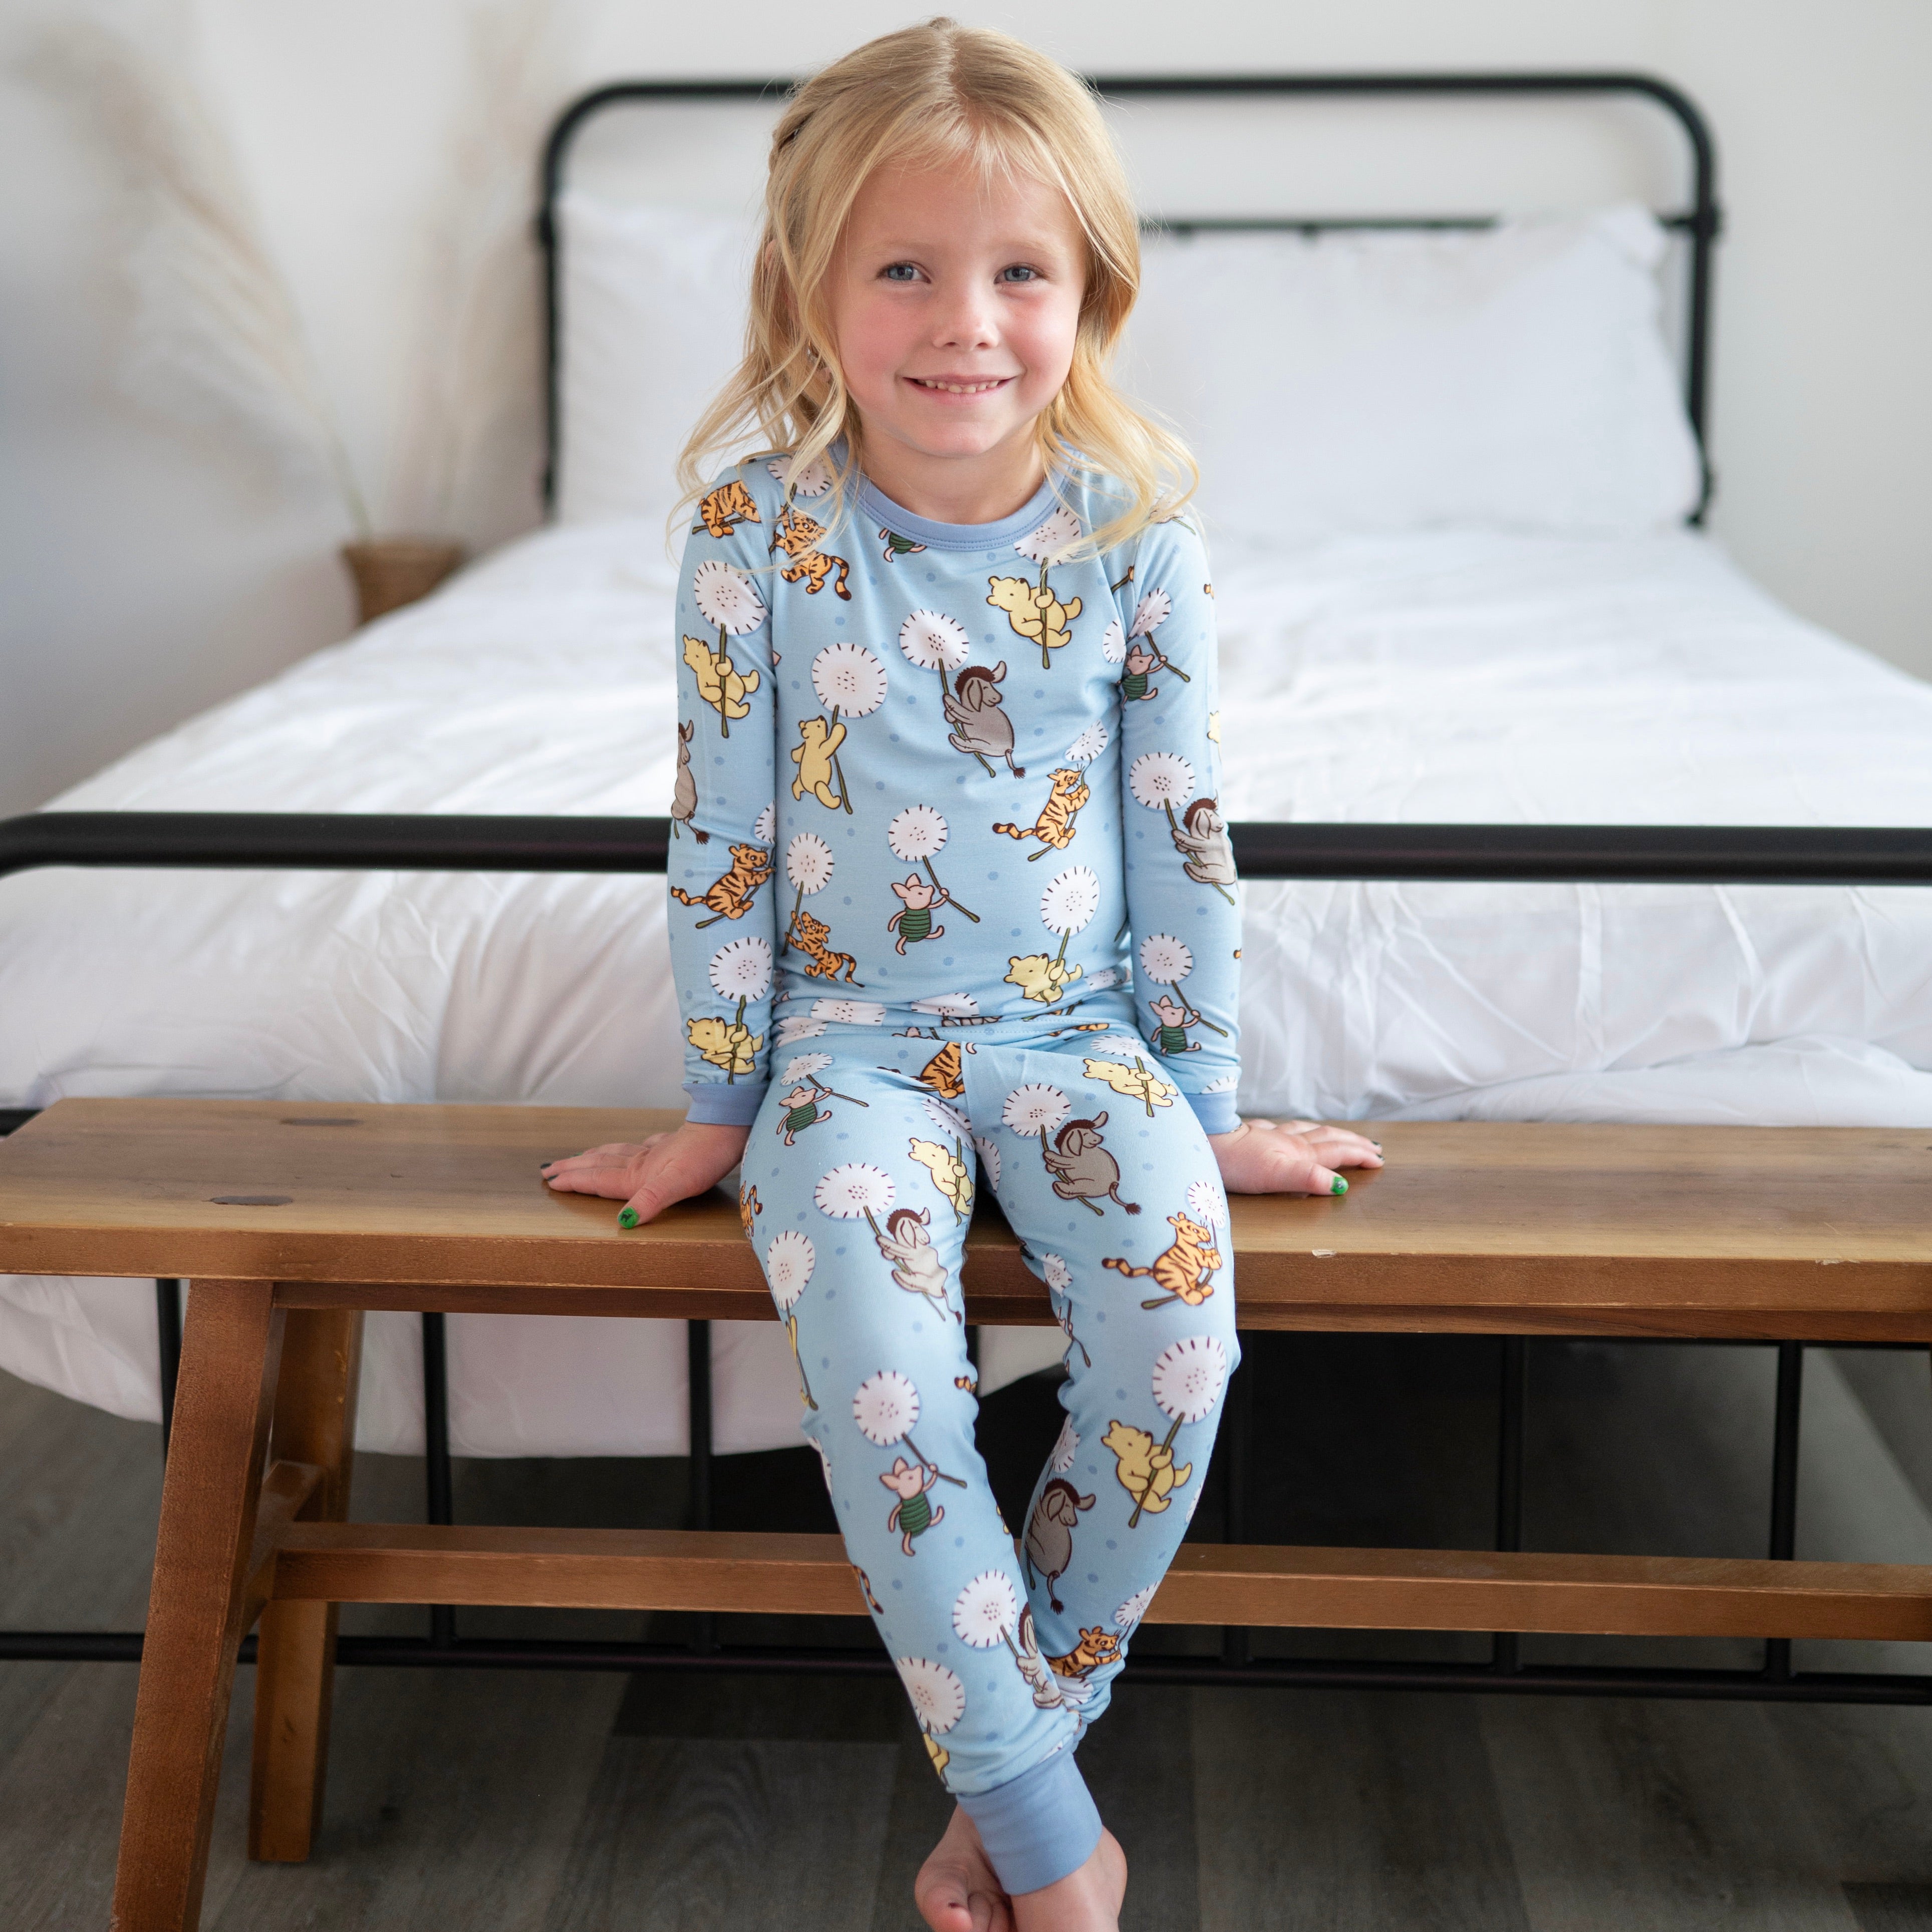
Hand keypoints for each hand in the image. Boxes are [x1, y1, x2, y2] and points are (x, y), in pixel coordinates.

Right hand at [540, 1121, 750, 1227]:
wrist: (727, 1126)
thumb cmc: (705, 1157)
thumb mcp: (678, 1184)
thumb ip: (650, 1201)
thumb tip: (624, 1221)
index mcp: (639, 1174)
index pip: (599, 1180)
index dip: (575, 1182)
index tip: (551, 1183)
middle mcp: (643, 1161)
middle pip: (600, 1164)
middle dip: (574, 1168)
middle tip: (549, 1170)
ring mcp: (657, 1152)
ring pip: (616, 1154)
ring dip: (594, 1157)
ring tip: (580, 1157)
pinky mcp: (672, 1146)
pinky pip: (641, 1147)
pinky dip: (628, 1149)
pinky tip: (635, 1147)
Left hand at [1208, 1117, 1383, 1196]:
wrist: (1204, 1142)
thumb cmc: (1236, 1163)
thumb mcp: (1276, 1175)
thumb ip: (1309, 1179)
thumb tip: (1340, 1185)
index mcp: (1298, 1152)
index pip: (1337, 1152)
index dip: (1359, 1155)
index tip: (1379, 1160)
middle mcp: (1288, 1140)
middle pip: (1328, 1137)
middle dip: (1352, 1142)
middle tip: (1372, 1146)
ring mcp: (1270, 1135)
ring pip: (1308, 1130)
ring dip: (1330, 1133)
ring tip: (1341, 1135)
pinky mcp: (1252, 1134)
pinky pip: (1283, 1128)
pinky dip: (1298, 1129)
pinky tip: (1290, 1128)